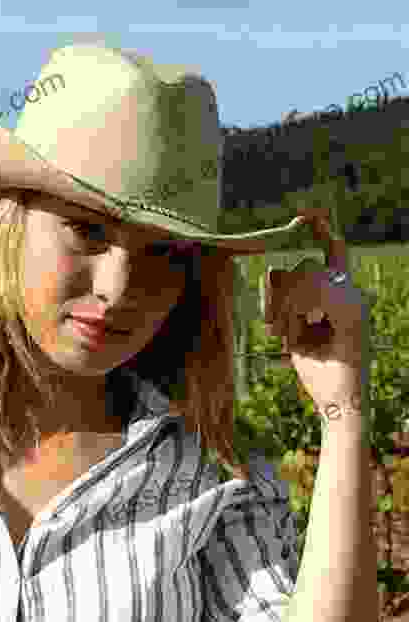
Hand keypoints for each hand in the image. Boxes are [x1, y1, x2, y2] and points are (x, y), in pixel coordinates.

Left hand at [263, 211, 370, 418]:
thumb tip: (271, 270)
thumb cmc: (318, 372)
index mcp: (339, 294)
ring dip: (286, 307)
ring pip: (305, 274)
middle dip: (278, 295)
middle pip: (303, 265)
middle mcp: (351, 291)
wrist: (339, 404)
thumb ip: (285, 300)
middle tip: (274, 328)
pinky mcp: (353, 311)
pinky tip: (299, 332)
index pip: (331, 251)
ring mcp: (355, 299)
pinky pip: (314, 289)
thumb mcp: (292, 331)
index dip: (319, 230)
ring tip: (288, 337)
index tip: (307, 213)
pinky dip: (297, 312)